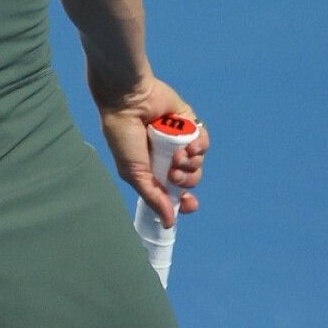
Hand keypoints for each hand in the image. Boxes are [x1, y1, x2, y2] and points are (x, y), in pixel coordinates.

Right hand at [92, 73, 208, 229]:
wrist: (129, 102)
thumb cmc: (124, 138)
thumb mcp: (135, 173)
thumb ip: (153, 198)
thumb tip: (168, 224)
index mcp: (153, 171)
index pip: (174, 192)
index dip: (184, 201)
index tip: (189, 204)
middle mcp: (168, 157)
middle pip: (190, 179)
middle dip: (185, 180)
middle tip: (173, 173)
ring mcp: (180, 141)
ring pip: (198, 162)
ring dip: (191, 163)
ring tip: (179, 154)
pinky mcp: (190, 124)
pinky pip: (203, 142)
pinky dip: (200, 146)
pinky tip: (189, 145)